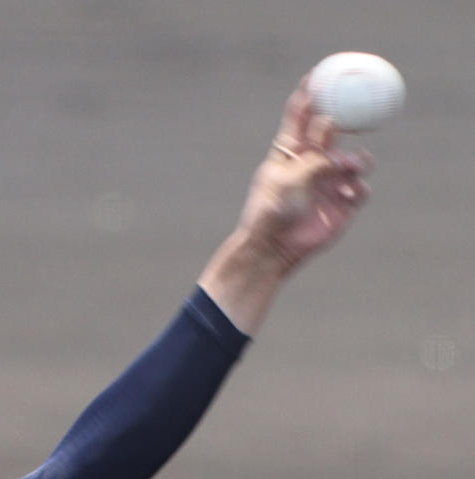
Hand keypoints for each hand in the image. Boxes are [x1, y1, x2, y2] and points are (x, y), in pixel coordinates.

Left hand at [235, 83, 372, 272]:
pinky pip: (360, 189)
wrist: (272, 251)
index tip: (316, 73)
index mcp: (289, 154)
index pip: (300, 118)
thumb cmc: (271, 213)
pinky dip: (360, 187)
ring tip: (350, 166)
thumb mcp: (288, 179)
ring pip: (352, 159)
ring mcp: (327, 184)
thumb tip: (331, 124)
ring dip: (356, 159)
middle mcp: (311, 164)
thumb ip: (312, 154)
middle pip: (331, 132)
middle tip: (345, 117)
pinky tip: (351, 193)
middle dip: (341, 121)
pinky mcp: (341, 206)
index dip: (308, 95)